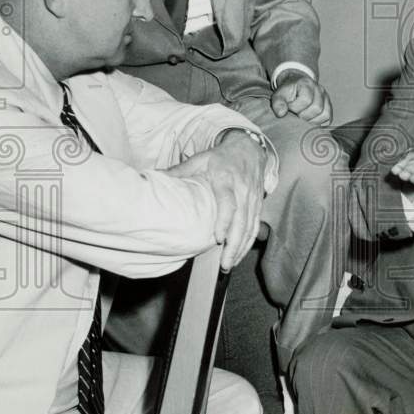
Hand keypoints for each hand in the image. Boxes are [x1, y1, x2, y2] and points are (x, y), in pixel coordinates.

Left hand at [167, 131, 265, 270]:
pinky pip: (255, 226)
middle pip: (242, 221)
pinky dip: (249, 242)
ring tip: (230, 265)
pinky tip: (239, 254)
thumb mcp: (200, 159)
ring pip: (250, 226)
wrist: (249, 149)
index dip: (225, 221)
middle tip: (225, 264)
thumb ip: (180, 171)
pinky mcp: (258, 205)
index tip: (218, 238)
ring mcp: (253, 199)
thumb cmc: (221, 157)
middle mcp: (243, 191)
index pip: (228, 203)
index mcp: (226, 179)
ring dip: (242, 247)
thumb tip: (155, 178)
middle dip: (235, 244)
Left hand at [271, 70, 331, 125]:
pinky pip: (328, 119)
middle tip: (296, 114)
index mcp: (307, 84)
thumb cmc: (288, 92)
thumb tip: (281, 114)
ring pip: (325, 114)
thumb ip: (278, 103)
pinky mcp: (328, 107)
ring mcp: (326, 98)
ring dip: (312, 120)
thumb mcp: (279, 95)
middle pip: (317, 108)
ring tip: (302, 117)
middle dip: (303, 115)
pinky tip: (309, 120)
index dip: (295, 107)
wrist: (295, 87)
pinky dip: (319, 123)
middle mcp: (319, 89)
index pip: (306, 100)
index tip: (289, 107)